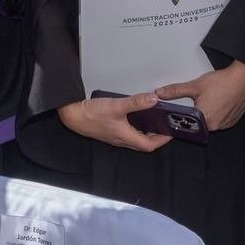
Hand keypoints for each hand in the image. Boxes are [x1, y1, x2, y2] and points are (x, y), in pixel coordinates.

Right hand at [57, 92, 171, 151]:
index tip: (170, 133)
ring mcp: (115, 137)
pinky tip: (135, 118)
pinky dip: (136, 128)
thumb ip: (136, 102)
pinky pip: (127, 134)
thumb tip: (154, 99)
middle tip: (165, 127)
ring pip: (135, 139)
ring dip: (146, 133)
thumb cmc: (92, 114)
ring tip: (154, 122)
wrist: (73, 116)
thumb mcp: (117, 106)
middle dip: (156, 138)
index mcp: (126, 137)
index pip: (149, 145)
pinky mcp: (109, 131)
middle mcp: (121, 140)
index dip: (162, 141)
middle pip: (143, 144)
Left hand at [155, 61, 244, 130]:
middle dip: (195, 114)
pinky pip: (221, 120)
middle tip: (196, 102)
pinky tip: (217, 102)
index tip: (179, 114)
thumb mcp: (195, 85)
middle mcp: (215, 126)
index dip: (182, 119)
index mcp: (204, 120)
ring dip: (207, 114)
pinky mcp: (233, 120)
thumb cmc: (222, 82)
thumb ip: (176, 91)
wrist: (244, 78)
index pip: (188, 125)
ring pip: (210, 122)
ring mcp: (225, 124)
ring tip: (208, 100)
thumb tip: (160, 93)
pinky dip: (217, 113)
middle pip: (199, 124)